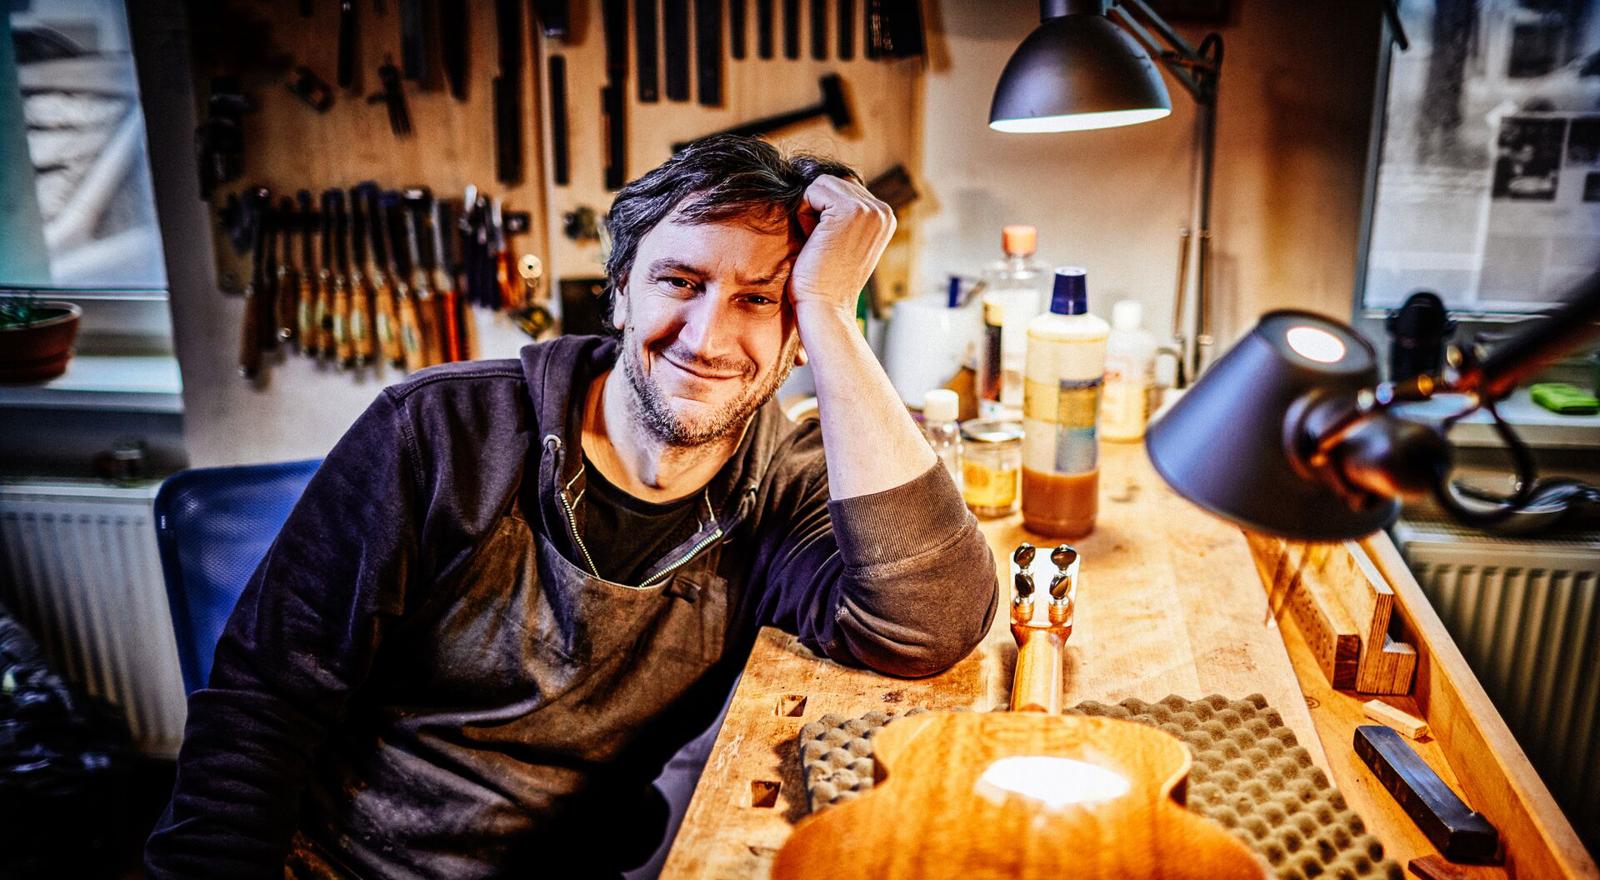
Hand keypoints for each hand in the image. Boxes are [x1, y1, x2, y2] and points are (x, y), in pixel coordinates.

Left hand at [787, 175, 895, 317]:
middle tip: (821, 244)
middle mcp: (883, 210)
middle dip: (817, 210)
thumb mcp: (843, 240)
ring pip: (821, 184)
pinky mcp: (849, 210)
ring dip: (809, 211)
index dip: (825, 213)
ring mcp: (869, 210)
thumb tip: (820, 180)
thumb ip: (844, 213)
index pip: (844, 187)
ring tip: (818, 241)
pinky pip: (811, 191)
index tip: (830, 244)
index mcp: (885, 217)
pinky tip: (813, 239)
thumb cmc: (825, 279)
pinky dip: (803, 214)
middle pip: (832, 182)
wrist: (825, 307)